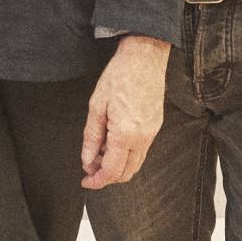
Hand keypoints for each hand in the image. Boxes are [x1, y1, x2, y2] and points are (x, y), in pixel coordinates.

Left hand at [81, 34, 169, 189]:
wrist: (144, 59)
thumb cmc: (118, 77)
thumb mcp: (96, 106)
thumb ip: (91, 137)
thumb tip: (87, 161)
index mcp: (125, 134)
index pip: (112, 171)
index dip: (97, 181)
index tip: (86, 181)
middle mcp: (142, 138)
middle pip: (126, 173)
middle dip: (107, 176)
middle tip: (90, 168)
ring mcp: (152, 133)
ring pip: (135, 164)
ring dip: (117, 166)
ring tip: (99, 153)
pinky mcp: (156, 127)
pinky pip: (141, 151)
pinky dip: (126, 155)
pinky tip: (113, 142)